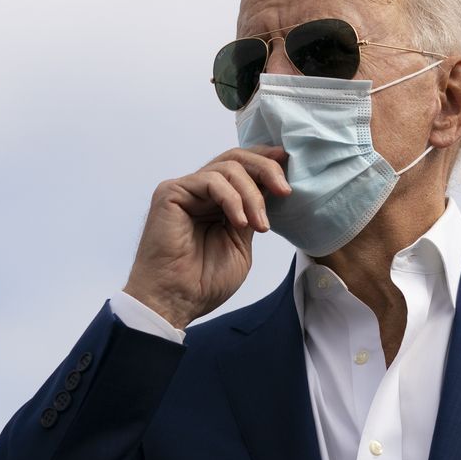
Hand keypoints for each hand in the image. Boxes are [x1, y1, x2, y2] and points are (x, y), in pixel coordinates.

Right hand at [123, 145, 290, 328]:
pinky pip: (210, 180)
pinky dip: (232, 199)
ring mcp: (185, 189)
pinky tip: (240, 222)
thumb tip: (271, 186)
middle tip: (284, 191)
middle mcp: (200, 190)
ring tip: (260, 225)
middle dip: (266, 169)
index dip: (265, 161)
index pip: (241, 167)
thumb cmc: (204, 281)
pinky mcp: (171, 193)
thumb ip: (251, 212)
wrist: (177, 301)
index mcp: (216, 201)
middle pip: (236, 158)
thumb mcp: (241, 241)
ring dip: (252, 195)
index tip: (288, 163)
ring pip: (228, 168)